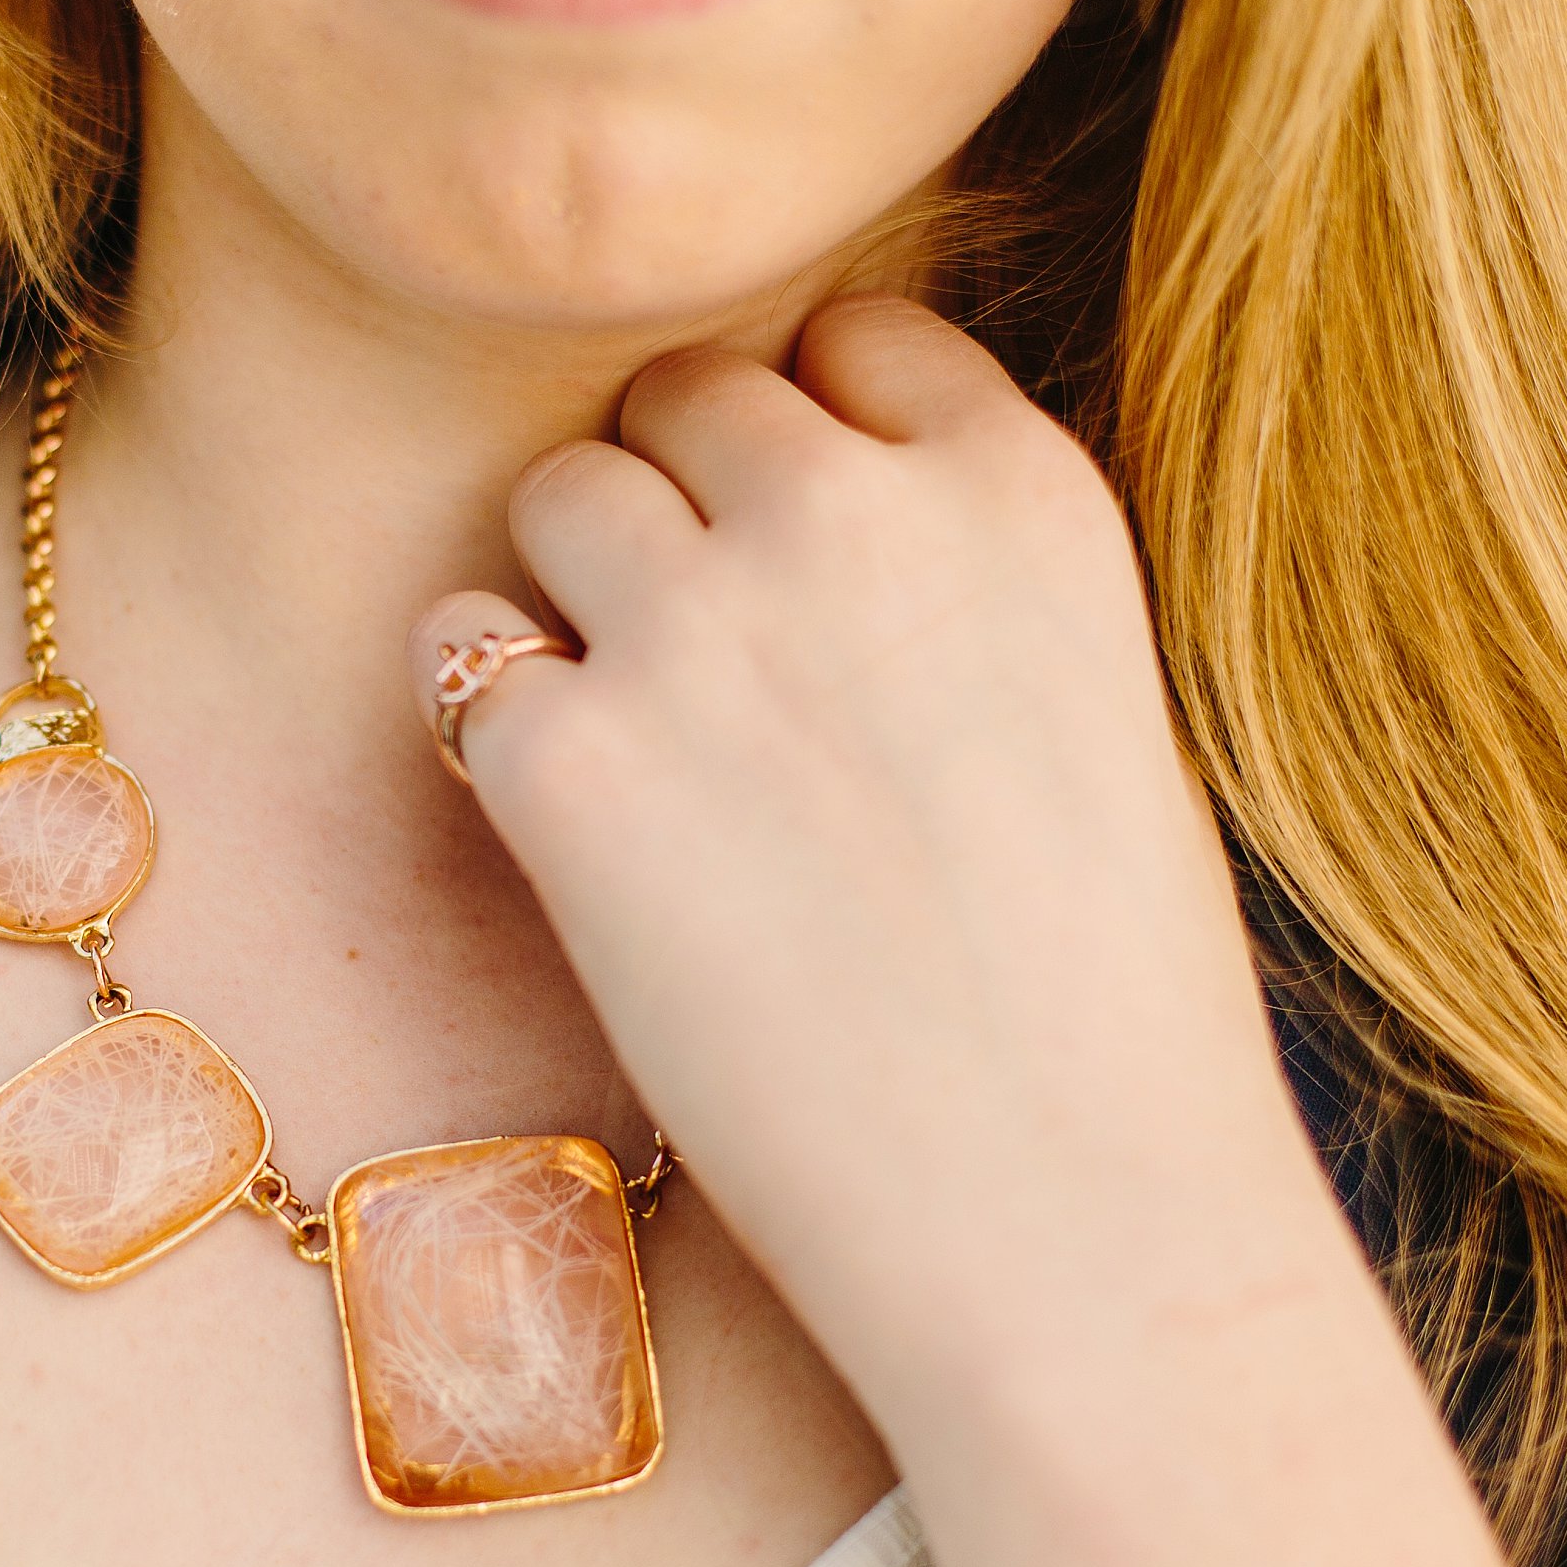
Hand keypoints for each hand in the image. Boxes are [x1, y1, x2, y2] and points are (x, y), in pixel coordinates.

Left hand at [417, 294, 1566, 1566]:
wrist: (1075, 1229)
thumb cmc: (1105, 1014)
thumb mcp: (1096, 709)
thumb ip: (960, 579)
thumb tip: (808, 523)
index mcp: (1024, 492)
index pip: (854, 336)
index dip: (806, 438)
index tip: (804, 552)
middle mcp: (858, 516)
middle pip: (684, 394)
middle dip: (676, 501)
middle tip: (703, 665)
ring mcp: (703, 629)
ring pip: (558, 493)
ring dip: (570, 594)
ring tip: (637, 749)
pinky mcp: (570, 765)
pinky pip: (462, 661)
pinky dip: (495, 732)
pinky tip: (574, 838)